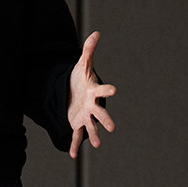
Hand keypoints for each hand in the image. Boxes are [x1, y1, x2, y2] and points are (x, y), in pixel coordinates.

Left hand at [67, 31, 116, 157]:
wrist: (74, 92)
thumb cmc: (80, 79)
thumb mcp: (82, 65)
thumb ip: (88, 50)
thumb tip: (96, 32)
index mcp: (94, 91)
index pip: (102, 90)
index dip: (107, 90)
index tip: (115, 89)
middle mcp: (92, 106)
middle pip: (100, 113)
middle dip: (105, 120)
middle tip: (112, 127)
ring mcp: (85, 116)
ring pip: (91, 127)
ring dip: (94, 135)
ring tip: (97, 144)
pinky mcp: (76, 123)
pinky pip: (76, 135)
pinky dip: (74, 145)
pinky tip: (72, 154)